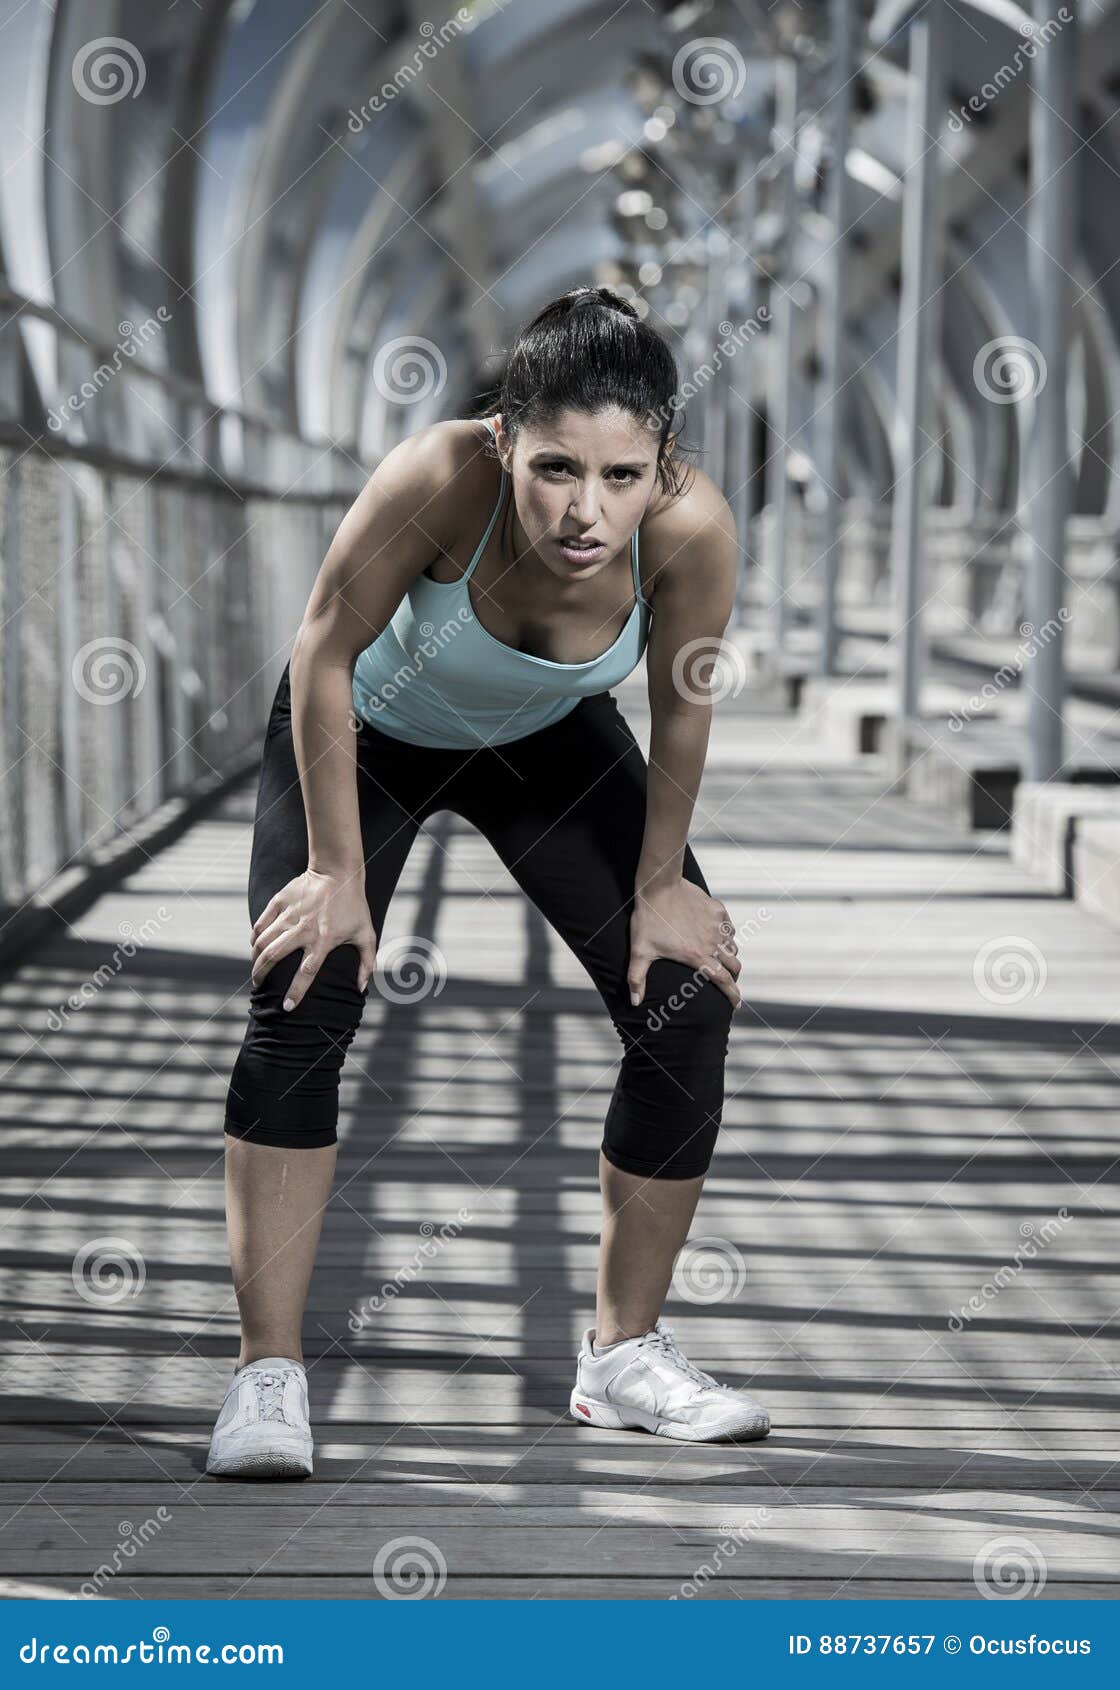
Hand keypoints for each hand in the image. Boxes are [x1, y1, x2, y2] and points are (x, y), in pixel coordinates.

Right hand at [250, 867, 376, 1009]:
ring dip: (256, 960)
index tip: (287, 1007)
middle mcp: (303, 929)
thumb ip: (367, 963)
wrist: (338, 872)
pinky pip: (260, 925)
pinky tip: (255, 947)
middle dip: (261, 976)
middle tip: (258, 987)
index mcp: (324, 940)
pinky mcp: (280, 902)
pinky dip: (255, 938)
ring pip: (263, 942)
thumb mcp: (366, 934)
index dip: (296, 992)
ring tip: (256, 970)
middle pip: (274, 957)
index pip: (306, 973)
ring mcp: (289, 915)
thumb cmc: (354, 905)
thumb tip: (361, 989)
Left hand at [628, 880, 740, 1010]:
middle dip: (734, 975)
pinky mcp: (717, 910)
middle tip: (728, 979)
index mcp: (697, 956)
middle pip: (734, 965)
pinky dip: (727, 934)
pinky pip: (729, 926)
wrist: (658, 886)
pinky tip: (718, 934)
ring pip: (733, 946)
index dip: (732, 994)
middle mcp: (712, 942)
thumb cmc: (648, 919)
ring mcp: (716, 925)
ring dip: (729, 955)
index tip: (736, 1004)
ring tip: (721, 958)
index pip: (722, 980)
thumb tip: (635, 1002)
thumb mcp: (639, 951)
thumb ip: (637, 978)